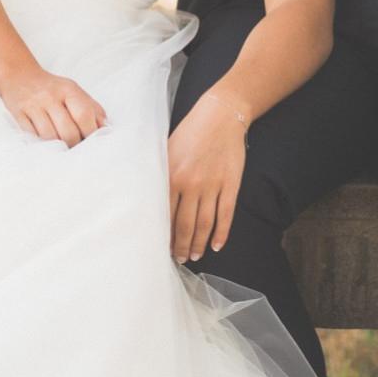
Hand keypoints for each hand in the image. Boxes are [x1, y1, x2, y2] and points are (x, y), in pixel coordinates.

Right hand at [0, 64, 108, 147]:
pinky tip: (46, 144)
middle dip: (74, 144)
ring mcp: (33, 106)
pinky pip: (32, 136)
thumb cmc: (52, 88)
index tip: (91, 142)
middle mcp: (50, 97)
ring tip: (61, 148)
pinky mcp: (18, 114)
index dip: (90, 133)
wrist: (19, 75)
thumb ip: (92, 108)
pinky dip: (41, 144)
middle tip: (75, 148)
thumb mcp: (74, 90)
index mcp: (68, 90)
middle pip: (67, 131)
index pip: (84, 115)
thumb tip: (106, 129)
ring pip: (49, 137)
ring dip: (57, 148)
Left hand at [167, 93, 248, 263]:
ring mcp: (212, 186)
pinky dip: (221, 233)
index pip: (164, 214)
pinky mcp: (230, 185)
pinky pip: (225, 215)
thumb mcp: (166, 150)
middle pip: (184, 224)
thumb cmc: (189, 132)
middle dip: (180, 245)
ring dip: (198, 243)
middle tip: (178, 259)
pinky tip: (216, 245)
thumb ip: (159, 174)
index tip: (159, 247)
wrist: (219, 117)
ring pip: (204, 223)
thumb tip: (147, 197)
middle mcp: (191, 184)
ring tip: (194, 256)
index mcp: (171, 176)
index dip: (162, 234)